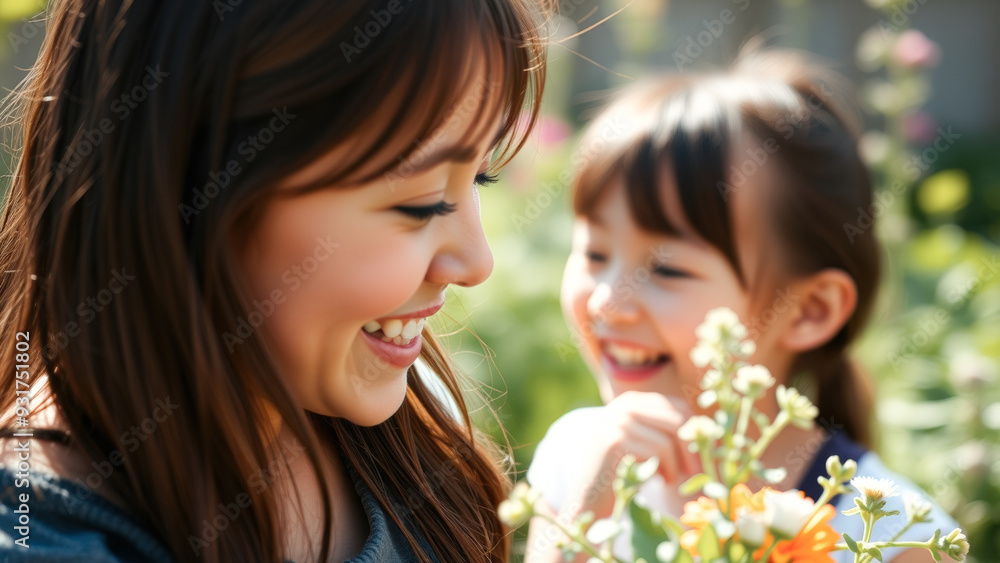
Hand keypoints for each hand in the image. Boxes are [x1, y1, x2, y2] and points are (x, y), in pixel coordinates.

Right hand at [560, 391, 700, 519]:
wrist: (590, 497)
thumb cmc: (626, 472)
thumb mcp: (647, 444)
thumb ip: (668, 432)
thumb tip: (713, 430)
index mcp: (635, 401)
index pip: (679, 407)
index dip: (696, 433)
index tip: (703, 457)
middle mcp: (625, 404)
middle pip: (677, 420)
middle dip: (692, 449)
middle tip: (696, 473)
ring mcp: (618, 420)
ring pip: (668, 439)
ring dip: (677, 465)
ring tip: (671, 479)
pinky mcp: (615, 440)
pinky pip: (657, 452)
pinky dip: (666, 470)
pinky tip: (659, 481)